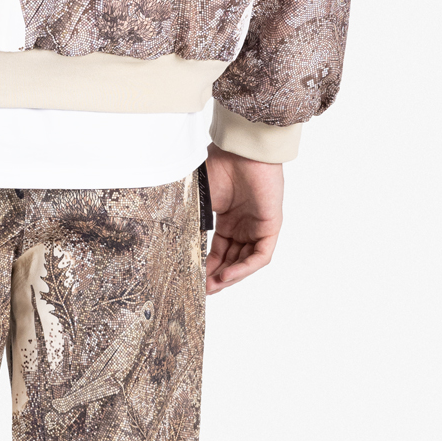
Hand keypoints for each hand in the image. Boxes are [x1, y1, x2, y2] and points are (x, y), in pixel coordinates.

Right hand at [204, 150, 282, 292]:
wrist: (240, 150)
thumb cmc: (218, 166)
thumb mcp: (199, 201)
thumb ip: (191, 222)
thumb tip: (170, 244)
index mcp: (227, 219)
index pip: (217, 251)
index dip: (205, 266)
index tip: (191, 280)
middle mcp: (243, 225)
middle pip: (231, 260)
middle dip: (216, 277)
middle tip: (200, 290)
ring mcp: (258, 226)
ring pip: (245, 262)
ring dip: (229, 277)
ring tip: (211, 287)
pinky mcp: (271, 227)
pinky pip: (260, 256)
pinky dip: (243, 268)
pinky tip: (226, 275)